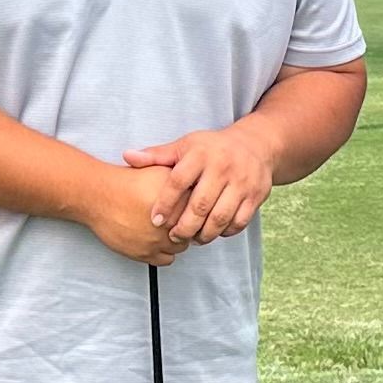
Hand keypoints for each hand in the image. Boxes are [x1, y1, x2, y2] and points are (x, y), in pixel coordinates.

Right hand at [84, 167, 191, 266]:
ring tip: (169, 229)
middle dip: (189, 224)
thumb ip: (183, 179)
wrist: (100, 195)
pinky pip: (167, 259)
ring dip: (178, 239)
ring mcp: (158, 240)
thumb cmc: (127, 182)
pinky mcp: (146, 254)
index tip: (193, 208)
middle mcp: (170, 223)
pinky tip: (159, 240)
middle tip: (182, 218)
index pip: (201, 211)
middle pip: (194, 230)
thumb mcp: (161, 171)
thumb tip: (199, 185)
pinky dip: (165, 251)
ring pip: (182, 246)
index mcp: (177, 201)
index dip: (197, 209)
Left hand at [123, 123, 274, 244]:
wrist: (256, 145)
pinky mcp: (256, 195)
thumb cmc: (212, 148)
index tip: (155, 220)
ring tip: (193, 238)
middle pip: (200, 205)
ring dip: (204, 234)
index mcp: (201, 154)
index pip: (179, 181)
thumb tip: (127, 157)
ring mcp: (242, 182)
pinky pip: (239, 222)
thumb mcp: (186, 145)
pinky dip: (224, 232)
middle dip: (184, 227)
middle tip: (174, 236)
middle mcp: (223, 167)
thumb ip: (157, 155)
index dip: (165, 203)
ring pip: (220, 217)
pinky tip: (213, 232)